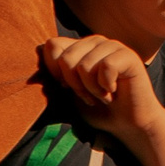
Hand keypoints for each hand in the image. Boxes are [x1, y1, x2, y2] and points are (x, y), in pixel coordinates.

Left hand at [40, 34, 164, 146]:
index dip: (55, 72)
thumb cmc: (96, 108)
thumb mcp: (67, 91)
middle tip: (89, 95)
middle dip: (74, 85)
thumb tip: (37, 49)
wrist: (126, 124)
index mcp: (77, 47)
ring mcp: (112, 46)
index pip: (52, 45)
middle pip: (65, 58)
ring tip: (102, 94)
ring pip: (84, 65)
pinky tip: (113, 91)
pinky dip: (106, 87)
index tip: (68, 88)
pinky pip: (105, 67)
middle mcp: (94, 42)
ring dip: (91, 89)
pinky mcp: (128, 56)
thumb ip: (54, 72)